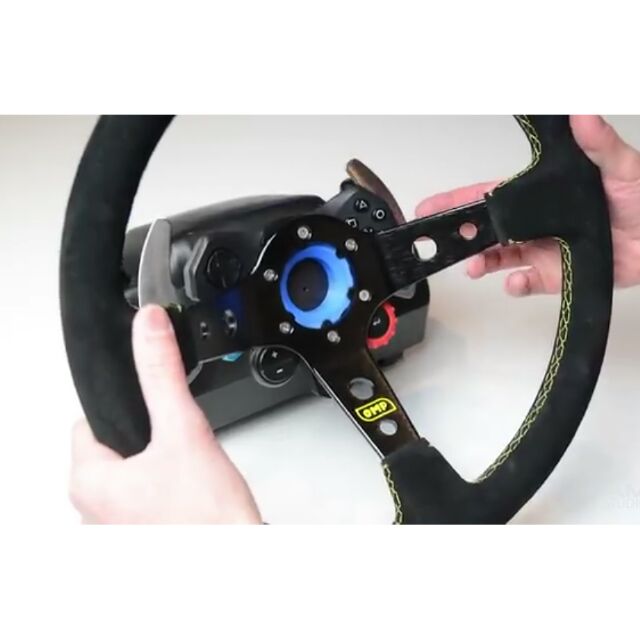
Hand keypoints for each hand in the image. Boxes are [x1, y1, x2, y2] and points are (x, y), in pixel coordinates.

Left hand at [69, 305, 261, 523]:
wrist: (238, 562)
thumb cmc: (207, 519)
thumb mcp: (183, 430)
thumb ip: (162, 373)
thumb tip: (148, 327)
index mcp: (89, 483)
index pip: (89, 422)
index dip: (125, 409)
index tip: (151, 412)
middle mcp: (93, 511)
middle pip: (115, 447)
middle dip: (148, 439)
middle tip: (179, 447)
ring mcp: (118, 530)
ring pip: (134, 473)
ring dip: (159, 465)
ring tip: (189, 473)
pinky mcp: (144, 537)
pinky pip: (148, 498)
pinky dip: (167, 489)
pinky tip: (193, 493)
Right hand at [416, 115, 639, 295]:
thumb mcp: (620, 167)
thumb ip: (598, 144)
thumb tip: (582, 114)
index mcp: (540, 199)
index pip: (491, 197)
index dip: (459, 201)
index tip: (434, 206)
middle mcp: (534, 226)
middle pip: (486, 232)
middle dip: (461, 238)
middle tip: (442, 242)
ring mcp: (541, 252)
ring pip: (499, 260)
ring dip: (483, 263)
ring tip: (476, 267)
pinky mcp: (555, 277)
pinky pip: (527, 284)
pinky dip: (516, 286)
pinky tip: (514, 282)